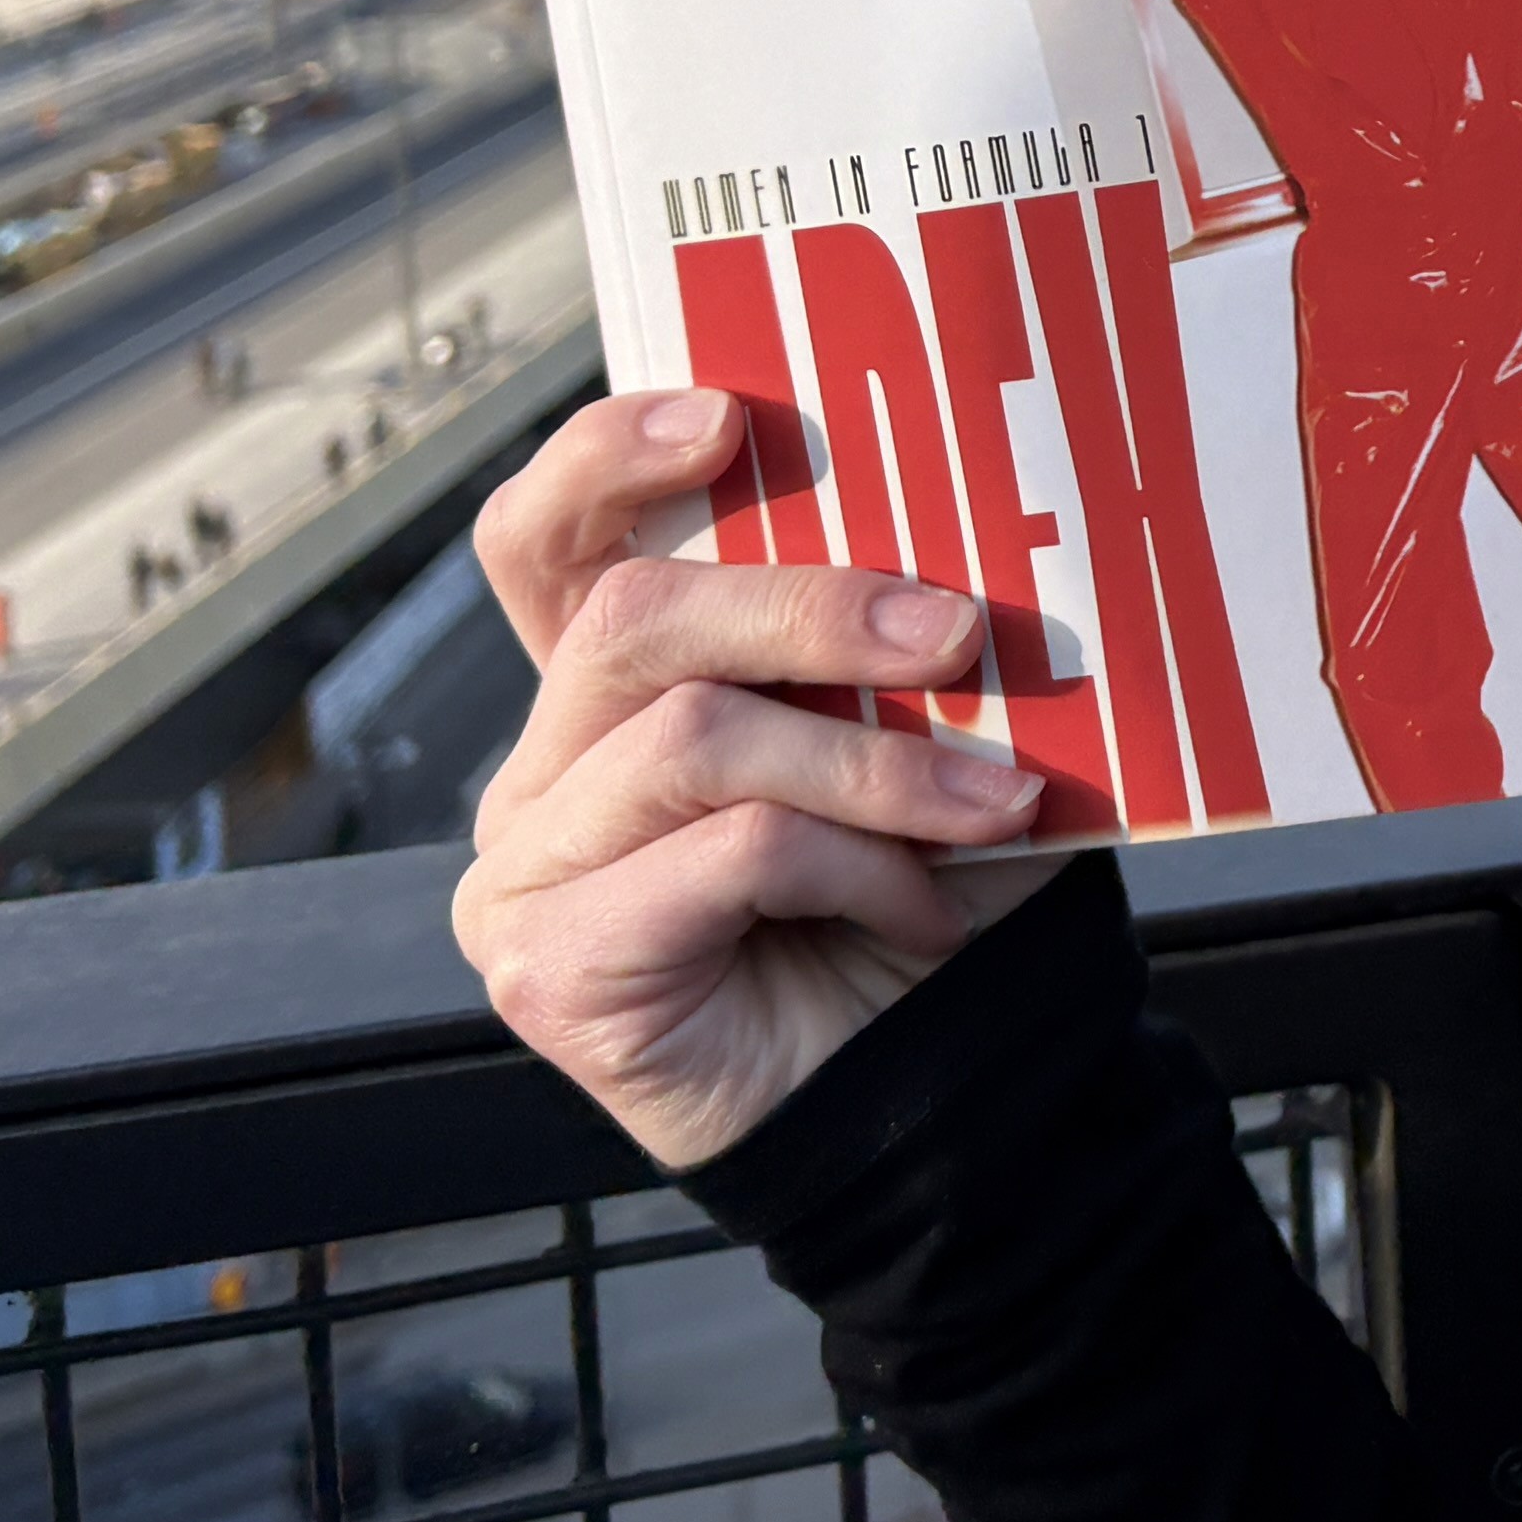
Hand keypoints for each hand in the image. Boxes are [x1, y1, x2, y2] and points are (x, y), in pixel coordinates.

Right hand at [449, 384, 1065, 1167]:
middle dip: (813, 606)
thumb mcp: (920, 746)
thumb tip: (980, 547)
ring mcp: (525, 871)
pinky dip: (854, 867)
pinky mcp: (549, 967)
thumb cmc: (916, 902)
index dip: (608, 459)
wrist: (925, 1104)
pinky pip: (722, 855)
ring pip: (695, 738)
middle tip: (961, 633)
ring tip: (995, 808)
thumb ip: (901, 650)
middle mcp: (540, 771)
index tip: (728, 418)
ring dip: (874, 764)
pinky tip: (921, 914)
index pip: (548, 540)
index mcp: (608, 694)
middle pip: (635, 619)